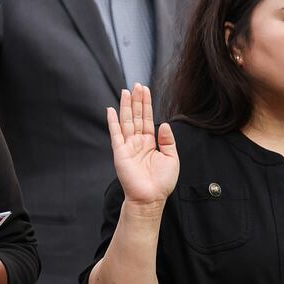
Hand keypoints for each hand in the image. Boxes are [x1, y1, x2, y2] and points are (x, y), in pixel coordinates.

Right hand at [107, 84, 178, 207]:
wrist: (151, 197)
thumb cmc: (162, 182)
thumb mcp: (171, 158)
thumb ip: (167, 140)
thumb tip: (164, 124)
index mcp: (150, 143)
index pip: (147, 119)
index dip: (146, 104)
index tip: (145, 90)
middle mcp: (138, 142)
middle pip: (136, 116)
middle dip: (137, 101)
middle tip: (137, 85)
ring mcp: (128, 146)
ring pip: (126, 121)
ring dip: (126, 106)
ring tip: (126, 91)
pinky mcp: (120, 152)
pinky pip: (115, 134)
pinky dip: (113, 122)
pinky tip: (111, 110)